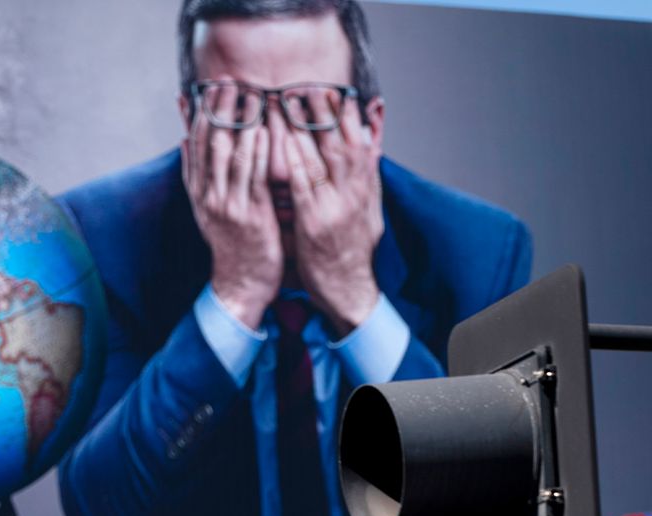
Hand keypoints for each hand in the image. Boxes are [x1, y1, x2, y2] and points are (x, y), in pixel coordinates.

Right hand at [181, 87, 281, 330]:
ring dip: (239, 122)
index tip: (207, 88)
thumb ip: (200, 175)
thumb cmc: (233, 245)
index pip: (194, 145)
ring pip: (229, 155)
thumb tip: (187, 140)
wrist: (240, 284)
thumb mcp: (209, 208)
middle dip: (218, 110)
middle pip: (209, 144)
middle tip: (226, 80)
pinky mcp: (250, 215)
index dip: (199, 114)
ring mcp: (228, 205)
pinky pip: (252, 177)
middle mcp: (208, 196)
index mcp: (198, 193)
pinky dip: (256, 151)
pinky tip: (262, 129)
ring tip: (247, 94)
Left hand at [284, 93, 383, 337]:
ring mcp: (335, 206)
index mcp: (365, 187)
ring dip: (304, 128)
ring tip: (288, 102)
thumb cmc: (353, 248)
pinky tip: (283, 143)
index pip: (358, 140)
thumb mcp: (370, 207)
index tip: (334, 88)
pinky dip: (295, 162)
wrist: (350, 289)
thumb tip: (374, 140)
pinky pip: (303, 187)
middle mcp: (353, 192)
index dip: (346, 113)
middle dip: (324, 112)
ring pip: (322, 158)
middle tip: (306, 83)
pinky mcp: (315, 223)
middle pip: (341, 141)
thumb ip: (369, 172)